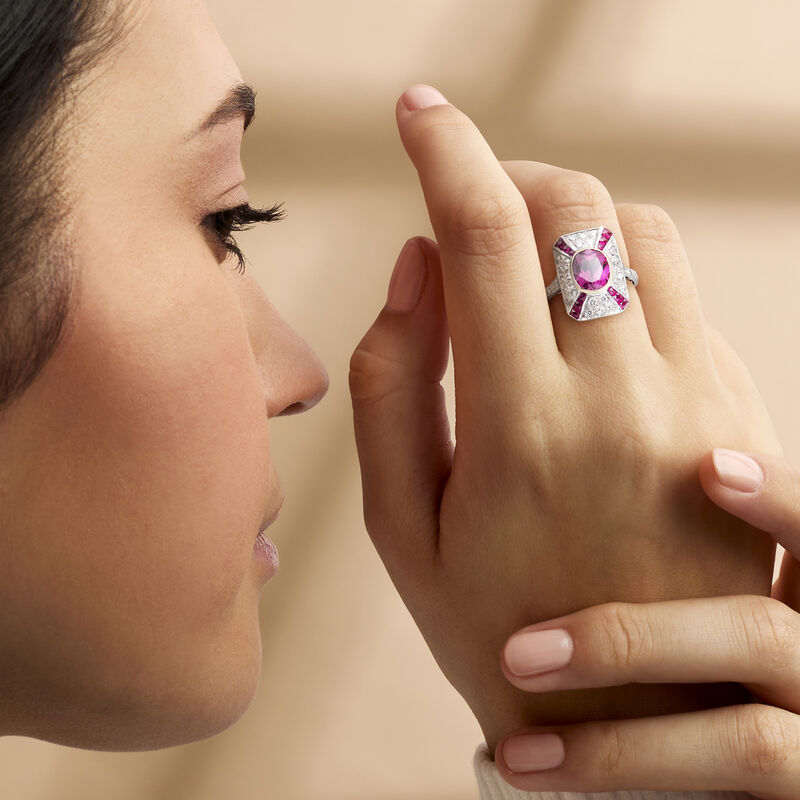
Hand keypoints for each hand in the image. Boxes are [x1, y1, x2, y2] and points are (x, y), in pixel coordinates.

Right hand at [349, 84, 779, 750]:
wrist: (634, 719)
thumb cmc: (495, 630)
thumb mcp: (401, 527)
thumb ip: (390, 383)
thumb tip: (415, 265)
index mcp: (520, 430)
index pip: (480, 234)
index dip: (443, 150)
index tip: (418, 110)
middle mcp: (620, 402)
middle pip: (573, 206)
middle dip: (508, 176)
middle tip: (468, 208)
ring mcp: (696, 404)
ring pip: (639, 233)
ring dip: (572, 219)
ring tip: (525, 269)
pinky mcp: (738, 416)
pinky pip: (681, 296)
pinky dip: (621, 277)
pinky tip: (586, 331)